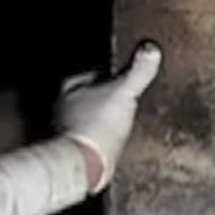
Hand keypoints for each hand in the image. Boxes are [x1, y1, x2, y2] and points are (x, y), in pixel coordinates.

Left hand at [57, 41, 162, 192]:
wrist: (86, 165)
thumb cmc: (97, 126)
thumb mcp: (124, 92)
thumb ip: (138, 72)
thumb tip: (151, 49)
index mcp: (70, 89)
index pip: (90, 74)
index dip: (106, 73)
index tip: (121, 73)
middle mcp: (64, 109)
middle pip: (87, 97)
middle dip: (103, 97)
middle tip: (122, 96)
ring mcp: (68, 131)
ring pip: (87, 118)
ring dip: (102, 119)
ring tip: (121, 119)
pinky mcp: (76, 151)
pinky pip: (91, 138)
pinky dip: (102, 138)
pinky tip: (115, 141)